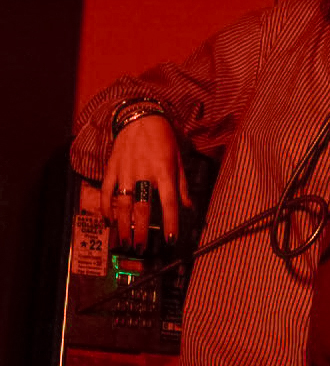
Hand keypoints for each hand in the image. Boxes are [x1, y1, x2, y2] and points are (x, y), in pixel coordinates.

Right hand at [100, 116, 190, 252]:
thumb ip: (182, 185)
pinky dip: (105, 208)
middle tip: (141, 248)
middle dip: (141, 231)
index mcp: (164, 171)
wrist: (139, 117)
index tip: (170, 240)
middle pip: (142, 209)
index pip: (169, 202)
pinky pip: (106, 191)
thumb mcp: (178, 159)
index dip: (170, 222)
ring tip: (125, 242)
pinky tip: (108, 221)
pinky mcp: (111, 168)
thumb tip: (188, 207)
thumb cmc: (163, 139)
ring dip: (123, 226)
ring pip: (123, 204)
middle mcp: (144, 173)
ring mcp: (125, 172)